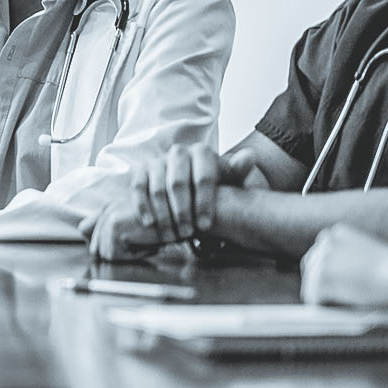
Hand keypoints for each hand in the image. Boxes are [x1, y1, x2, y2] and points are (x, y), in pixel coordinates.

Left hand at [81, 202, 170, 261]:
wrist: (186, 219)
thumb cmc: (165, 226)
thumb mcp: (135, 230)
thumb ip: (109, 231)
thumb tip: (84, 233)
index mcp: (111, 208)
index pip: (88, 233)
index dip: (106, 247)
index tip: (130, 245)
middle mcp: (108, 208)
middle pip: (95, 247)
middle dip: (118, 252)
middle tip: (141, 242)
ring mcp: (110, 215)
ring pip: (104, 253)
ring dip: (126, 254)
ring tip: (145, 241)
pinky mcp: (115, 224)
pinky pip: (113, 255)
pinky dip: (131, 255)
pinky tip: (146, 242)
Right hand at [135, 143, 256, 242]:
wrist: (191, 185)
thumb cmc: (214, 187)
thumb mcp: (230, 181)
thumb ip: (239, 171)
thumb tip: (249, 157)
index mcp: (202, 153)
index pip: (203, 177)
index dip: (204, 203)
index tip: (206, 225)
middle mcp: (178, 152)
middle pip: (178, 183)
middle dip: (182, 211)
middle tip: (187, 233)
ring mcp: (158, 160)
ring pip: (157, 188)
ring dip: (164, 215)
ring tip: (172, 236)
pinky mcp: (141, 170)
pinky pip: (138, 188)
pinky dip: (142, 206)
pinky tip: (149, 224)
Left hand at [300, 223, 387, 307]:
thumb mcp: (369, 256)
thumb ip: (352, 260)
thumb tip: (341, 278)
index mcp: (339, 233)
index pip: (321, 251)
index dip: (325, 269)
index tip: (328, 282)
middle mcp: (328, 241)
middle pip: (310, 264)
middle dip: (317, 279)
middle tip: (322, 295)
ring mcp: (324, 257)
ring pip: (310, 279)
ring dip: (317, 291)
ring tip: (326, 303)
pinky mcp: (323, 276)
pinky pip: (312, 293)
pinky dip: (317, 302)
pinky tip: (327, 307)